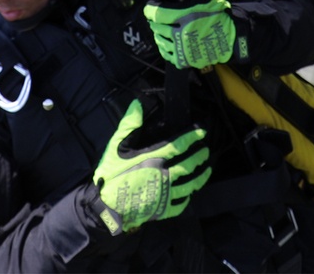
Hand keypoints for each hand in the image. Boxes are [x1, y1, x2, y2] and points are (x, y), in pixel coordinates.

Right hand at [93, 98, 210, 235]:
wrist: (106, 208)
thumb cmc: (111, 176)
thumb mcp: (116, 147)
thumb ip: (129, 125)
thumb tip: (137, 104)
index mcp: (154, 158)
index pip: (179, 144)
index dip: (192, 136)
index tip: (202, 131)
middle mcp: (163, 175)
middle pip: (188, 164)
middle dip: (199, 156)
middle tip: (206, 151)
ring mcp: (164, 194)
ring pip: (189, 184)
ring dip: (201, 176)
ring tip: (207, 169)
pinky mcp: (162, 210)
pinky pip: (180, 204)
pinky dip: (188, 198)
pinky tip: (192, 193)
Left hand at [144, 0, 240, 68]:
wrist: (230, 36)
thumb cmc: (218, 11)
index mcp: (185, 15)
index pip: (156, 13)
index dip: (150, 8)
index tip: (152, 5)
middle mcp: (180, 33)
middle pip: (156, 26)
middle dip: (155, 19)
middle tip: (160, 15)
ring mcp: (181, 49)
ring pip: (159, 40)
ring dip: (159, 32)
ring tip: (165, 26)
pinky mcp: (183, 60)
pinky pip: (166, 53)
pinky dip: (165, 45)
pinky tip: (170, 39)